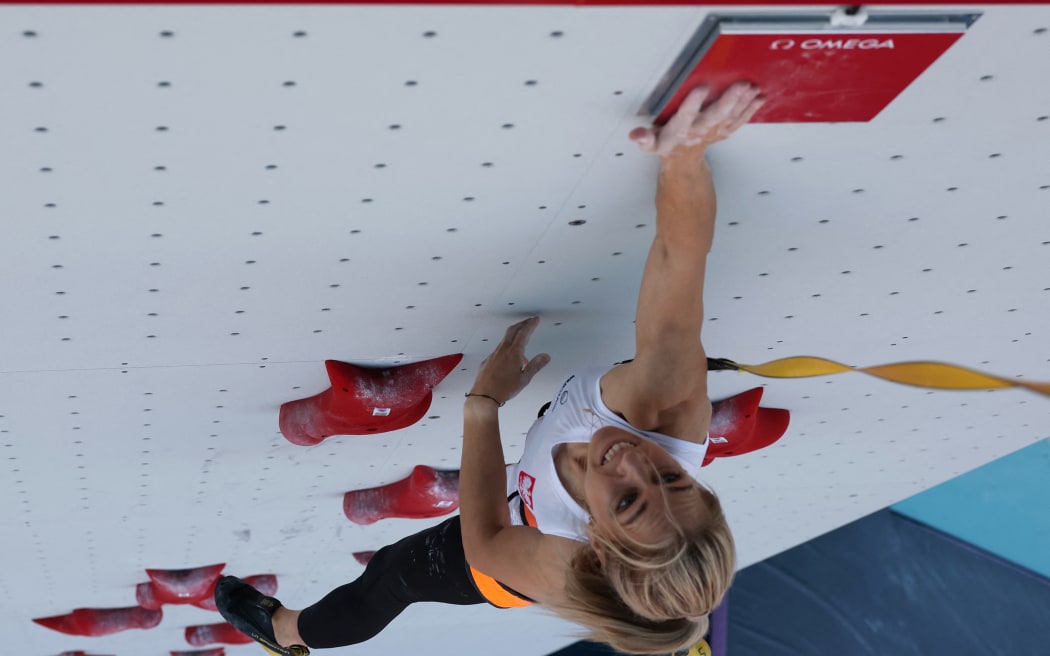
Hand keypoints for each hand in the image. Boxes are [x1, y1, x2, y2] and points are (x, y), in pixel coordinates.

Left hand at [468, 317, 550, 404]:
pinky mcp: (488, 360)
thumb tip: (545, 356)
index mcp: (513, 353)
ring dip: (515, 336)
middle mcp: (502, 350)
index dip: (531, 324)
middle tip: (529, 322)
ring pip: (505, 340)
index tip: (535, 319)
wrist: (483, 396)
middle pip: (512, 330)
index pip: (524, 333)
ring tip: (523, 345)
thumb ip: (535, 366)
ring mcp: (493, 354)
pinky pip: (499, 350)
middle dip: (522, 324)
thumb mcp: (524, 379)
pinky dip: (507, 349)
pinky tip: (510, 359)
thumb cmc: (503, 389)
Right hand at [630, 82, 764, 158]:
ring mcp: (713, 132)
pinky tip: (758, 98)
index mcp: (679, 131)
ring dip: (743, 104)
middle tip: (740, 86)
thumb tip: (636, 135)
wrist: (684, 163)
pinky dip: (750, 110)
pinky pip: (739, 122)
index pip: (685, 116)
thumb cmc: (668, 145)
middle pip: (714, 116)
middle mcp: (698, 131)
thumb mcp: (651, 144)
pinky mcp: (724, 131)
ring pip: (730, 118)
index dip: (692, 104)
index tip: (701, 88)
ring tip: (752, 88)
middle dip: (728, 101)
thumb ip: (644, 139)